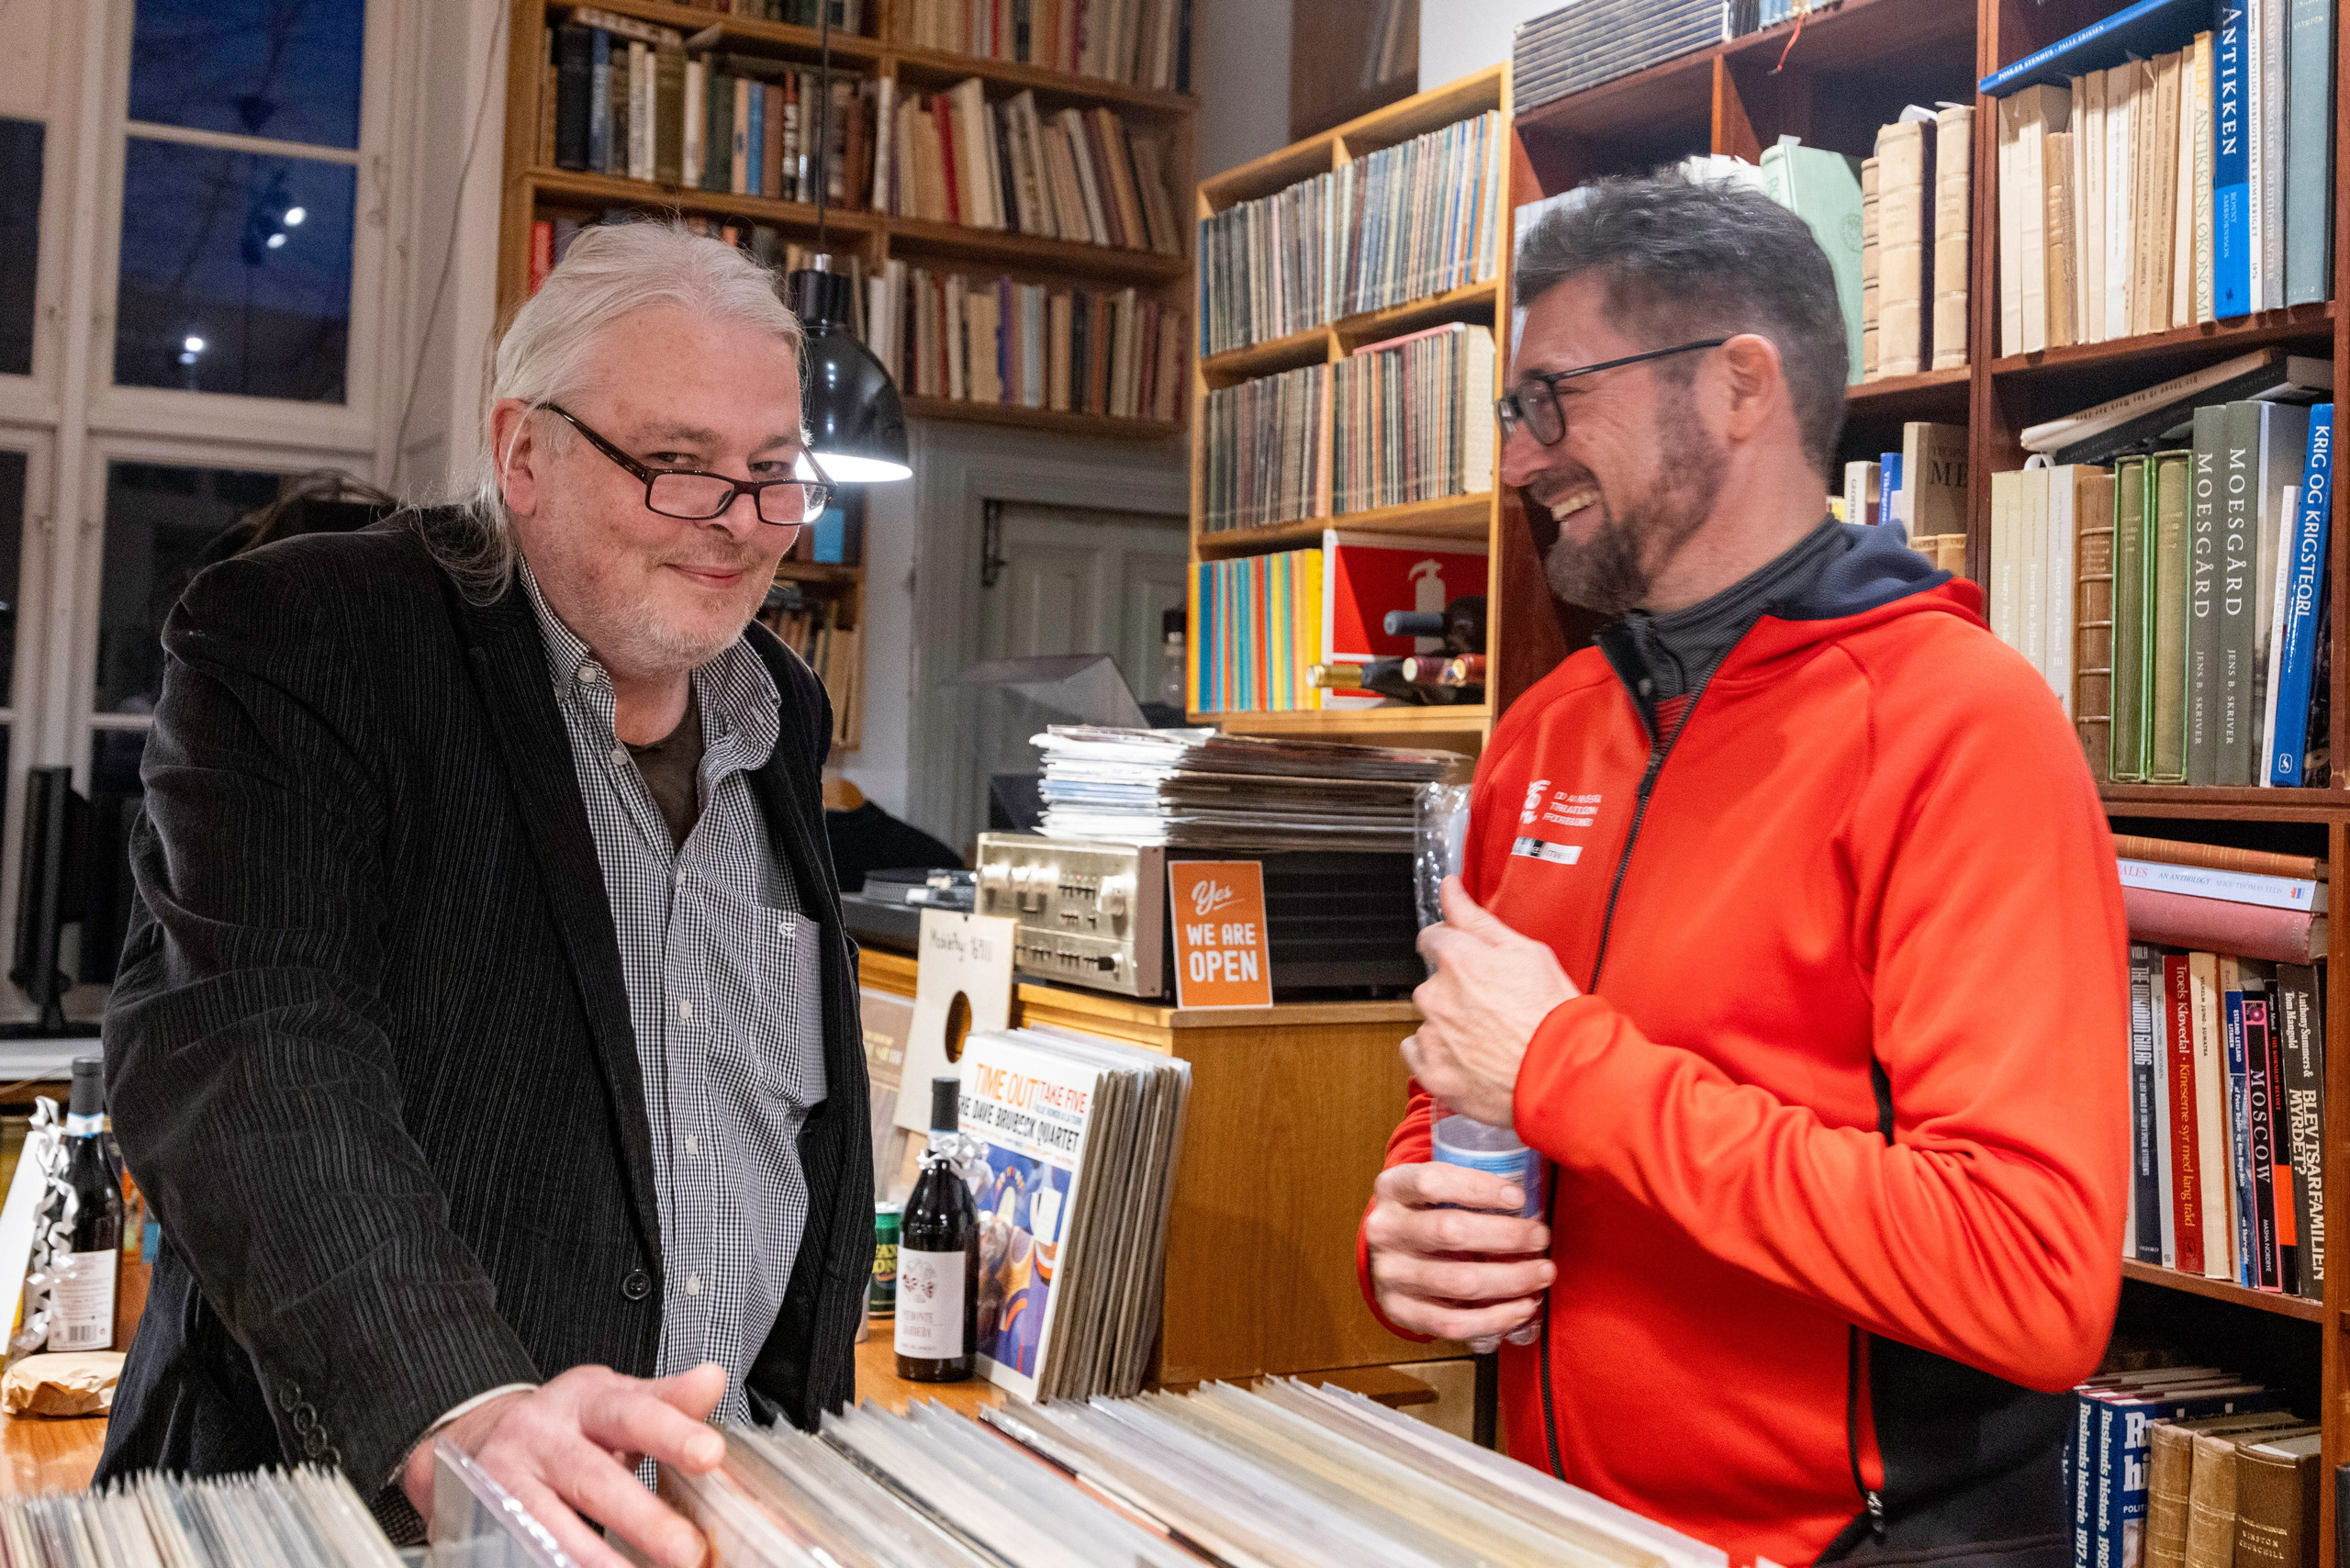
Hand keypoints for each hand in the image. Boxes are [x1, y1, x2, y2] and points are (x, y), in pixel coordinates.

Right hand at [399, 1363, 727, 1567]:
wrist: (484, 1434)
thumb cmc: (567, 1423)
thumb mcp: (614, 1399)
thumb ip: (665, 1401)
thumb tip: (712, 1381)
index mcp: (585, 1401)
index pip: (634, 1412)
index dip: (672, 1431)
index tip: (710, 1454)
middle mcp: (542, 1436)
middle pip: (594, 1478)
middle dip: (643, 1518)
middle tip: (688, 1551)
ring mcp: (505, 1478)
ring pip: (550, 1523)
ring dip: (595, 1558)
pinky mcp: (481, 1514)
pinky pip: (521, 1546)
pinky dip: (554, 1561)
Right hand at [1364, 1162, 1554, 1340]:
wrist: (1389, 1255)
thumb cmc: (1425, 1215)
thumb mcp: (1432, 1190)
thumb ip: (1468, 1189)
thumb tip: (1530, 1200)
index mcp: (1391, 1189)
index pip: (1431, 1182)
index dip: (1478, 1188)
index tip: (1519, 1198)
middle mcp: (1384, 1230)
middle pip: (1449, 1231)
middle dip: (1507, 1236)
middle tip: (1541, 1237)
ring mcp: (1389, 1273)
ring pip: (1458, 1281)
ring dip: (1511, 1279)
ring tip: (1543, 1272)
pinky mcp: (1399, 1310)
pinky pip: (1452, 1323)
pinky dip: (1495, 1317)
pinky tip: (1523, 1307)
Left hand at [1403, 878, 1579, 1125]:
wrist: (1564, 1076)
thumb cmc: (1553, 1016)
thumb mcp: (1526, 952)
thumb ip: (1476, 918)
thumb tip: (1450, 888)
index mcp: (1457, 958)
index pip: (1432, 937)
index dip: (1452, 947)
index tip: (1466, 962)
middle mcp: (1436, 995)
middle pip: (1432, 983)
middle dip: (1455, 991)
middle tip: (1493, 1008)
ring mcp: (1432, 1035)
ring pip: (1430, 1020)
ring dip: (1450, 1025)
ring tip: (1490, 1038)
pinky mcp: (1432, 1072)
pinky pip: (1420, 1054)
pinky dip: (1440, 1056)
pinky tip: (1472, 1059)